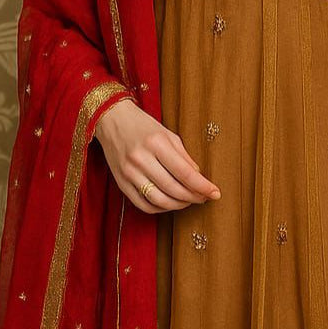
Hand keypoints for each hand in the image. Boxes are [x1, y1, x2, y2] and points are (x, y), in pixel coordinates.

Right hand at [93, 99, 221, 213]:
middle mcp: (141, 159)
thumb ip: (184, 156)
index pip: (185, 172)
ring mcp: (129, 173)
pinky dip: (160, 208)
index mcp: (156, 143)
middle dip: (193, 197)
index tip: (215, 193)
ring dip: (178, 205)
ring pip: (159, 200)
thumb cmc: (143, 125)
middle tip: (204, 198)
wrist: (111, 120)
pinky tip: (170, 203)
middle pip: (173, 189)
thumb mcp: (167, 134)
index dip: (202, 186)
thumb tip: (198, 177)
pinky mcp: (121, 183)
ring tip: (189, 201)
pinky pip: (143, 204)